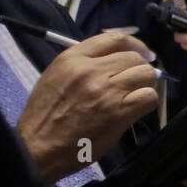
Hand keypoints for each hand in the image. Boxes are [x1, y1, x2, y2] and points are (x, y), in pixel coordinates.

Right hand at [17, 31, 160, 182]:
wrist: (37, 148)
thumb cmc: (45, 117)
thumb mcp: (56, 77)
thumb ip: (84, 64)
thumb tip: (116, 61)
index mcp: (72, 58)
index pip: (114, 38)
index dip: (135, 44)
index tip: (142, 53)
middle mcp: (90, 70)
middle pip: (134, 57)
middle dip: (140, 68)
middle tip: (138, 81)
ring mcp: (105, 90)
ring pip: (145, 74)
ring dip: (145, 84)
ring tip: (135, 96)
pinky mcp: (118, 111)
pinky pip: (148, 96)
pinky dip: (147, 101)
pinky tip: (136, 109)